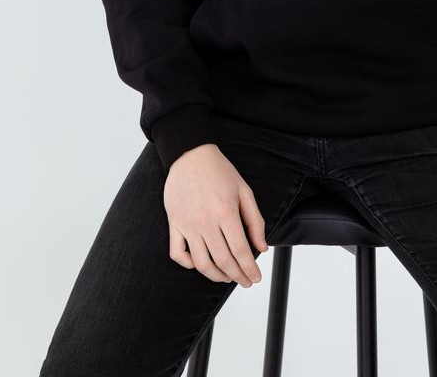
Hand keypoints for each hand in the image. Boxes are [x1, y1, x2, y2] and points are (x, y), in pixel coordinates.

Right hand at [164, 143, 267, 286]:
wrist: (190, 155)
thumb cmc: (219, 171)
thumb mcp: (244, 191)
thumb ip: (255, 220)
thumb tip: (262, 247)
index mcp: (226, 212)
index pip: (240, 251)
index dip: (250, 268)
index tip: (256, 277)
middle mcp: (206, 222)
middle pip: (223, 260)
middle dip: (237, 276)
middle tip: (246, 281)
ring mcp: (187, 224)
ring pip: (201, 263)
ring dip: (216, 276)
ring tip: (226, 277)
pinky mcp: (174, 224)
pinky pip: (177, 253)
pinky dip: (188, 264)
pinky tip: (200, 264)